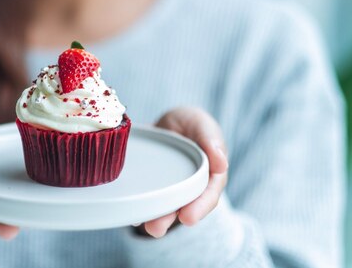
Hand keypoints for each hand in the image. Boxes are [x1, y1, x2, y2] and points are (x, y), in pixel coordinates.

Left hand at [138, 107, 228, 237]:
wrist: (170, 123)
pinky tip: (129, 212)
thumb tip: (222, 164)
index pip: (208, 194)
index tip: (188, 218)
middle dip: (170, 219)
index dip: (200, 207)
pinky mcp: (153, 186)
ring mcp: (171, 189)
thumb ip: (211, 140)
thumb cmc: (192, 124)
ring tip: (142, 226)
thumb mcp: (202, 125)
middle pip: (184, 206)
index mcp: (210, 174)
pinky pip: (147, 197)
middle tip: (156, 229)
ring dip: (154, 218)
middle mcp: (191, 187)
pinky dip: (139, 205)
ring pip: (165, 206)